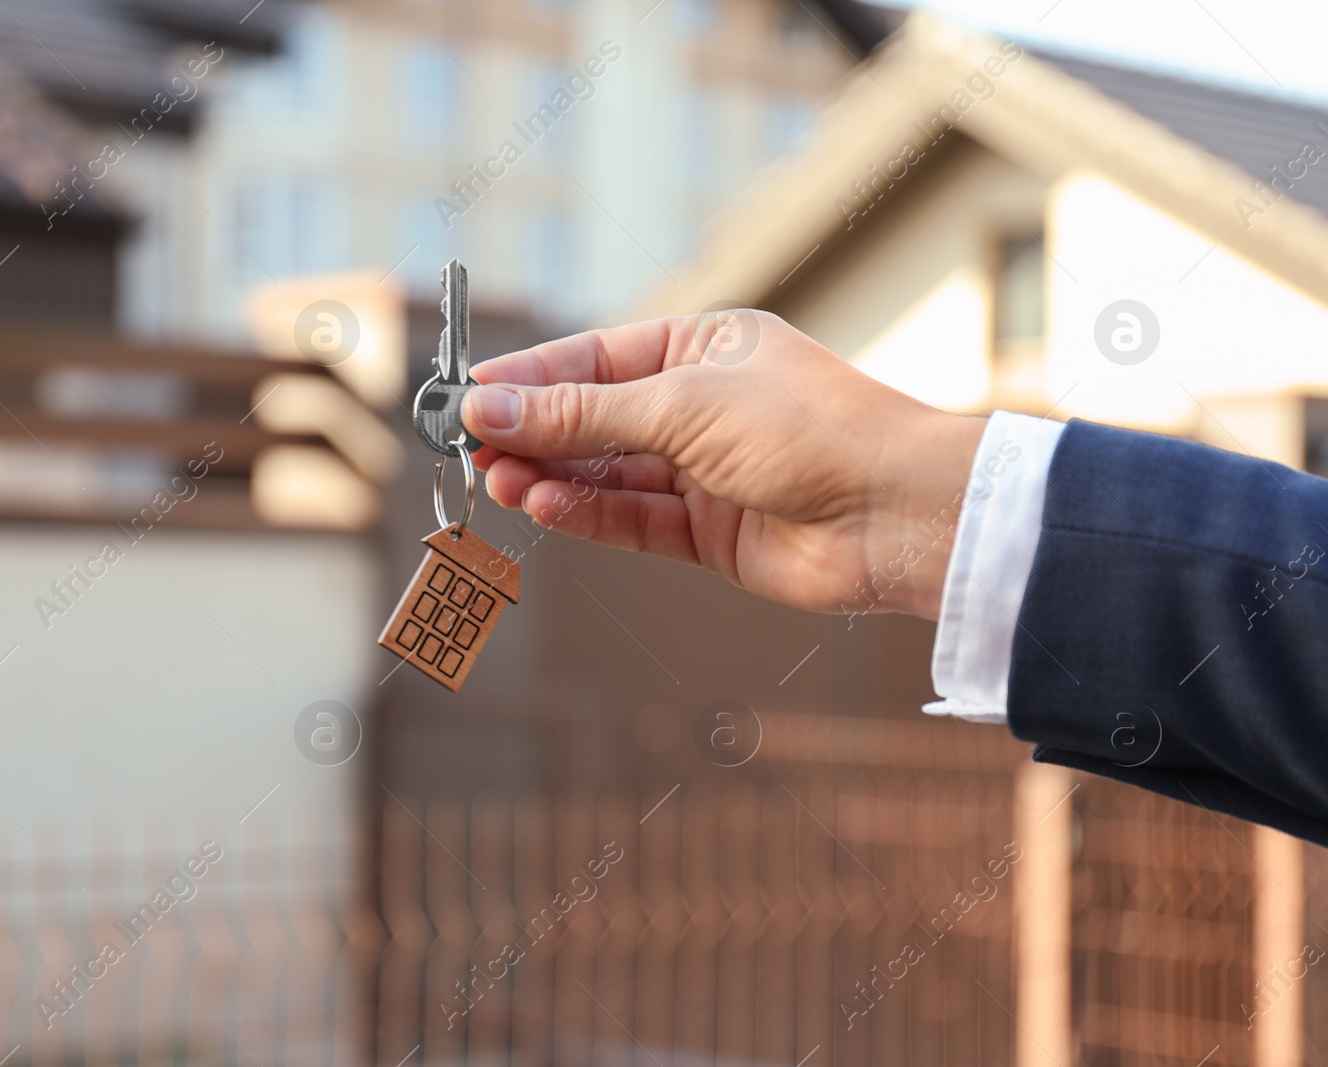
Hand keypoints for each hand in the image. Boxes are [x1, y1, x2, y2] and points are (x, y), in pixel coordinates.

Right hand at [460, 311, 985, 620]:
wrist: (895, 514)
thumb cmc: (810, 430)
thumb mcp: (680, 406)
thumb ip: (581, 416)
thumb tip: (488, 409)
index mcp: (702, 346)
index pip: (592, 360)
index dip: (528, 381)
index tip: (466, 399)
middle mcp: (700, 406)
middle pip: (592, 420)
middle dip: (531, 434)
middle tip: (469, 449)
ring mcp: (703, 471)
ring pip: (605, 473)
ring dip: (550, 477)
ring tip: (498, 481)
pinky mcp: (708, 532)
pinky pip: (630, 518)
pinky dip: (585, 513)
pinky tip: (542, 505)